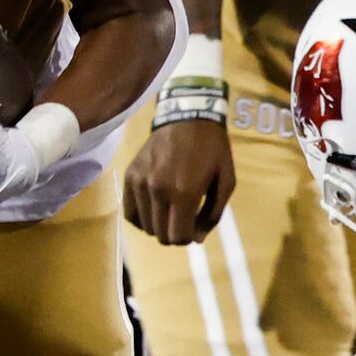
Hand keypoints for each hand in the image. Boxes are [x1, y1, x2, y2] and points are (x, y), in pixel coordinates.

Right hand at [123, 119, 235, 243]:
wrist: (187, 116)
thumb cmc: (212, 149)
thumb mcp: (226, 181)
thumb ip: (213, 214)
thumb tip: (197, 239)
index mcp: (185, 192)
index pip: (178, 237)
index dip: (188, 238)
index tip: (194, 228)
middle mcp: (158, 190)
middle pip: (161, 235)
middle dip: (175, 234)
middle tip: (183, 219)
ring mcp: (140, 183)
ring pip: (145, 226)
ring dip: (159, 226)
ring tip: (169, 211)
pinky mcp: (130, 175)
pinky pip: (129, 213)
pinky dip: (141, 218)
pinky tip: (153, 210)